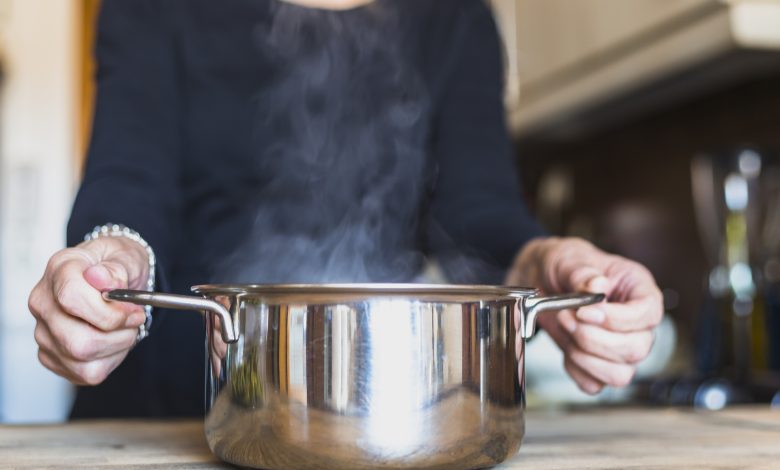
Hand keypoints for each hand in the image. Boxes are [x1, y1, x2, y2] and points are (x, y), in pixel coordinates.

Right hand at [28, 237, 149, 384]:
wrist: (115, 278)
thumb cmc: (118, 265)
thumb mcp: (126, 257)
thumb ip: (116, 268)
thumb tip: (100, 278)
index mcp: (59, 270)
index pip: (72, 299)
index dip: (109, 312)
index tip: (132, 309)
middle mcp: (43, 302)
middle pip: (77, 340)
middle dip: (118, 335)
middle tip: (135, 320)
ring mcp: (43, 331)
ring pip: (82, 359)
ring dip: (116, 347)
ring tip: (124, 329)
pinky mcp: (51, 355)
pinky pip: (84, 372)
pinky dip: (108, 360)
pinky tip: (112, 341)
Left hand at [506, 237, 662, 393]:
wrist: (539, 278)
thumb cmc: (564, 265)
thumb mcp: (570, 259)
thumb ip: (583, 272)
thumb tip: (597, 286)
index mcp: (639, 291)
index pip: (649, 314)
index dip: (618, 319)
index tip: (586, 312)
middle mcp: (637, 324)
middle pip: (637, 349)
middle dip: (594, 339)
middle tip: (565, 317)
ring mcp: (621, 348)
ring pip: (620, 374)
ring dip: (585, 357)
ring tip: (565, 329)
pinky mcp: (599, 365)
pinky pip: (595, 384)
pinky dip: (576, 370)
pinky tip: (565, 347)